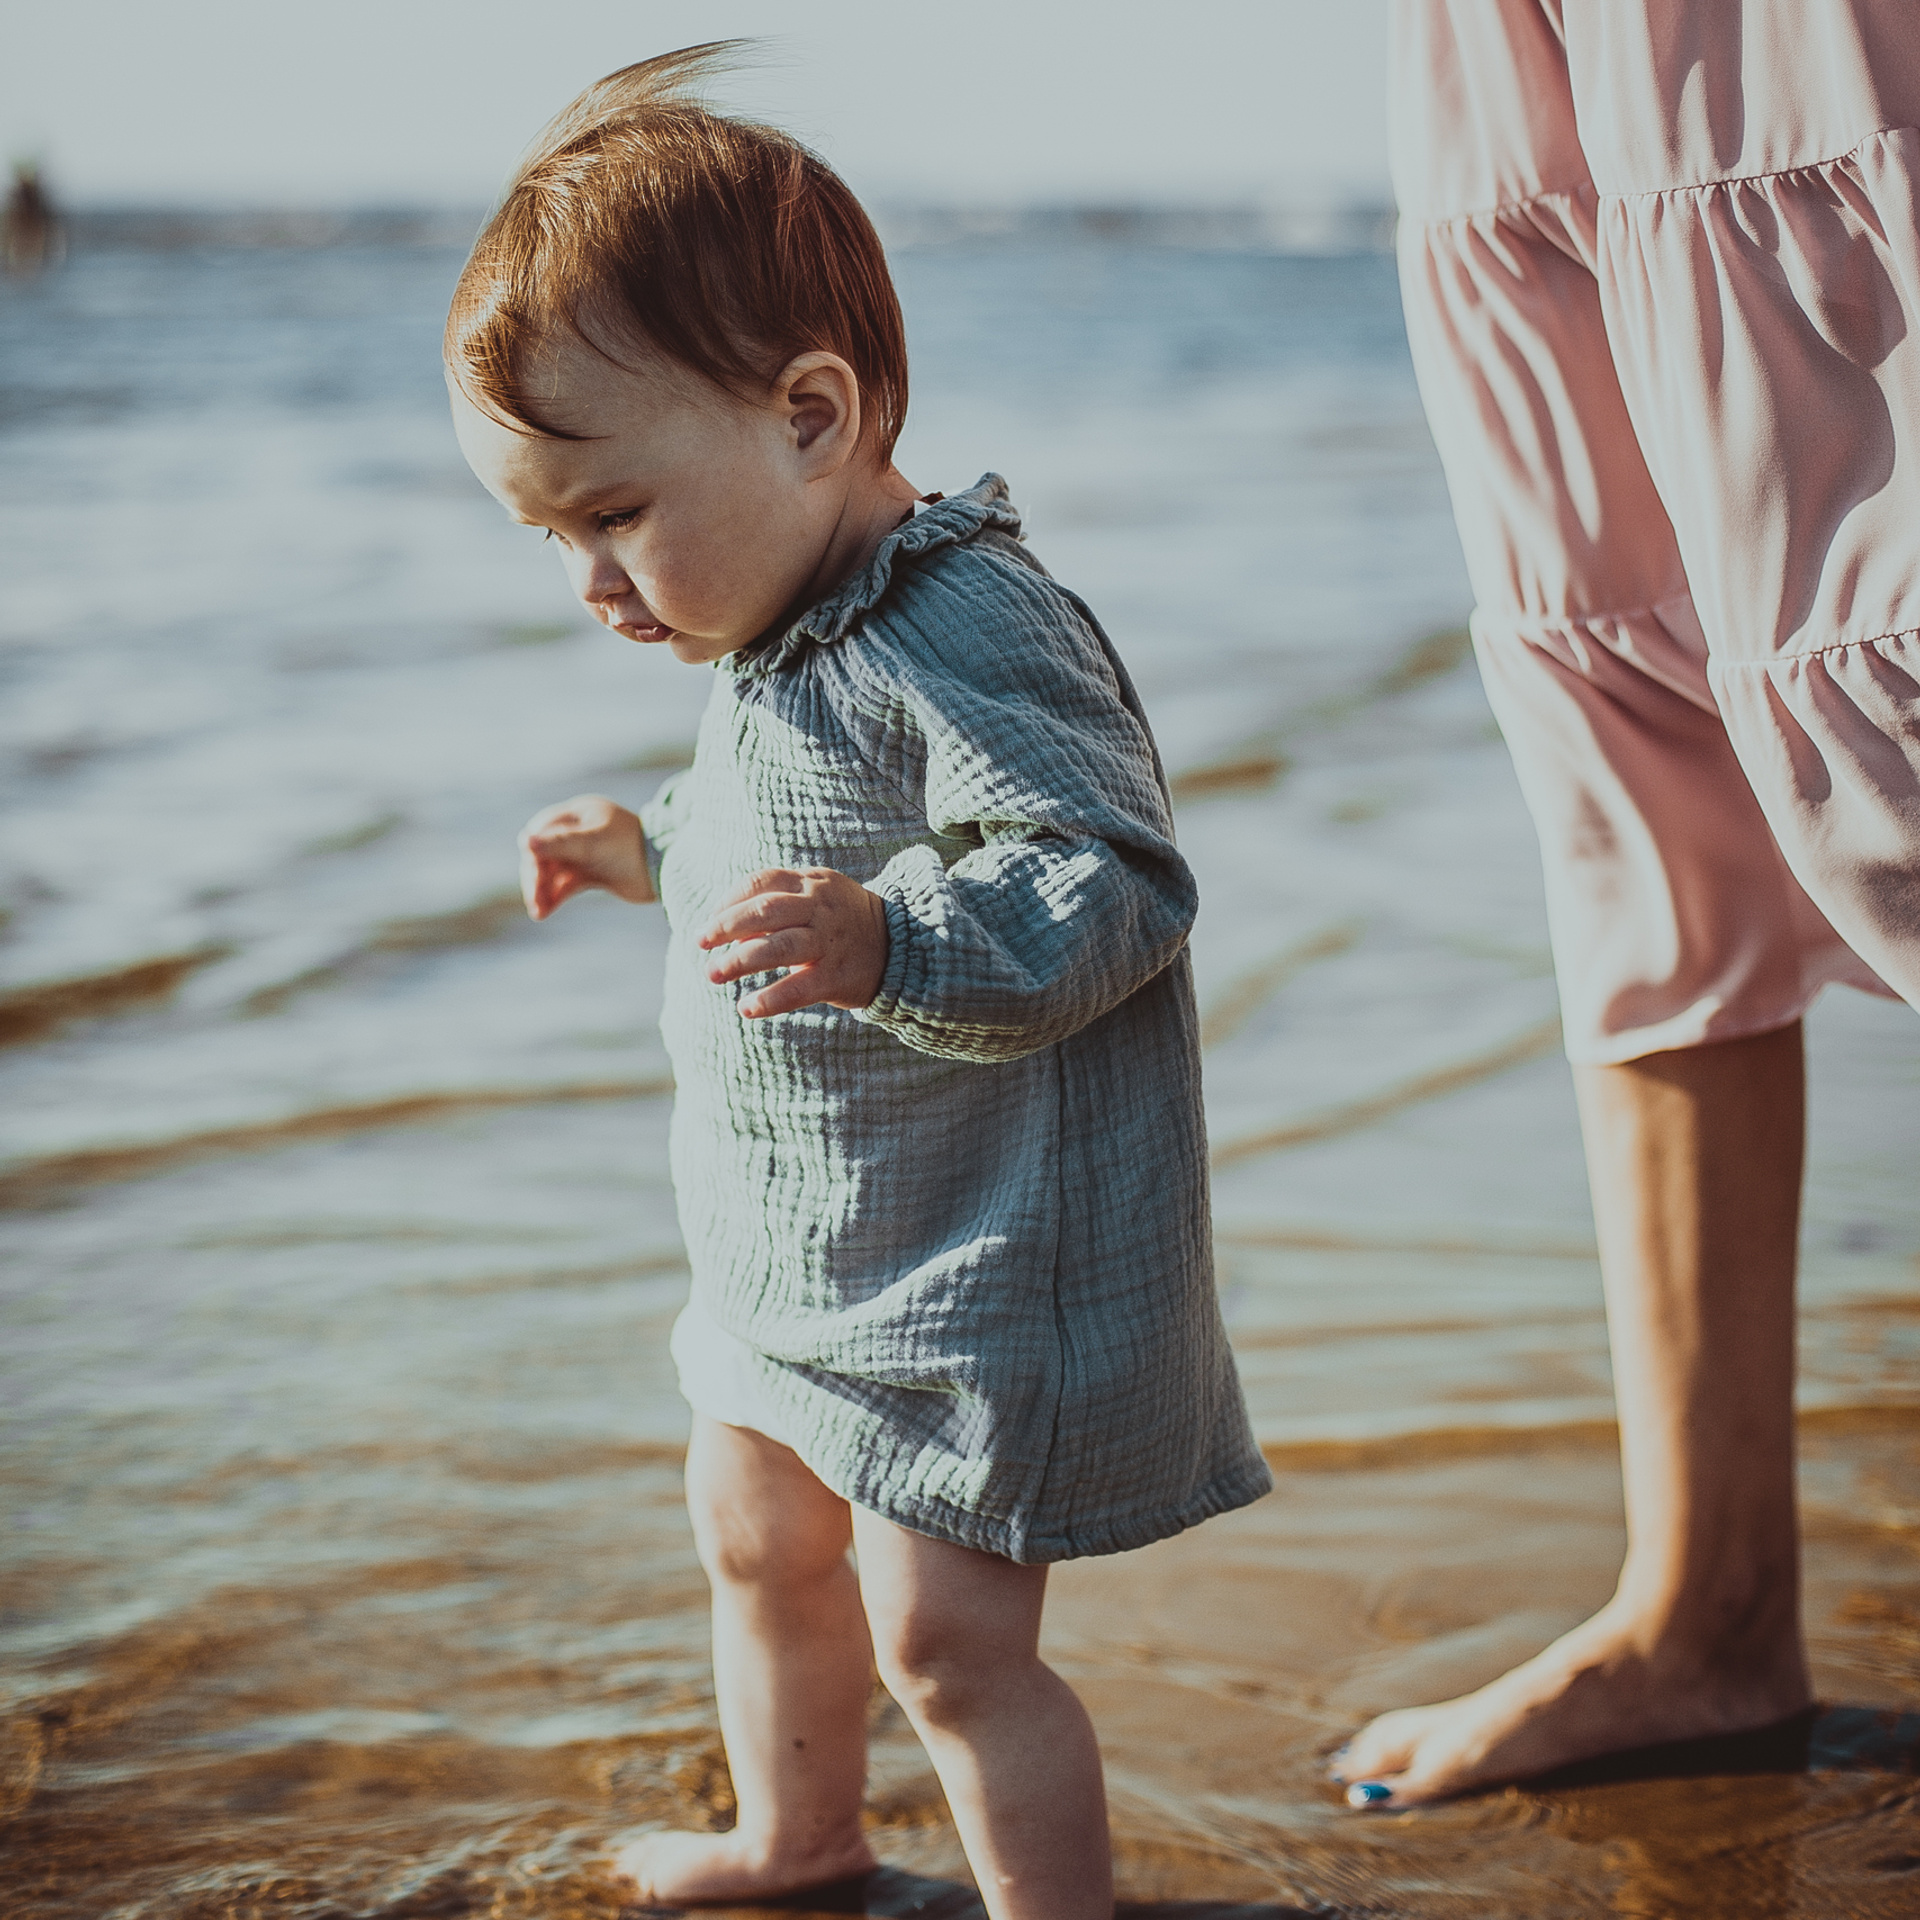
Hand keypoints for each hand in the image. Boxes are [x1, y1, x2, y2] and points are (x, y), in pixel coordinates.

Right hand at [518, 795, 652, 918]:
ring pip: (553, 873)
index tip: (535, 871)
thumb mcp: (595, 842)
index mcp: (579, 814)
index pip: (542, 831)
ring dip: (543, 890)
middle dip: (537, 877)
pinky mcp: (592, 875)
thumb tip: (525, 842)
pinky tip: (544, 912)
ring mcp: (585, 854)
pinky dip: (554, 897)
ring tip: (539, 911)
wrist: (666, 869)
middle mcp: (578, 832)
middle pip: (544, 854)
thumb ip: (561, 843)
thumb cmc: (633, 847)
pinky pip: (565, 886)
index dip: (536, 852)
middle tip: (535, 901)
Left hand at [699, 868, 888, 1017]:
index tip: (709, 924)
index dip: (729, 901)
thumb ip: (776, 906)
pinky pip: (800, 988)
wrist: (901, 947)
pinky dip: (771, 999)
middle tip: (700, 944)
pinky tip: (747, 1008)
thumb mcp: (816, 898)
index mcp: (811, 882)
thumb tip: (729, 932)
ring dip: (741, 961)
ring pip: (779, 947)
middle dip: (726, 927)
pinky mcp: (838, 976)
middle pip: (766, 910)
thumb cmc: (842, 922)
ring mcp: (830, 941)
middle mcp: (821, 907)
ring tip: (712, 974)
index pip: (761, 882)